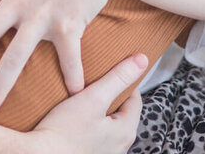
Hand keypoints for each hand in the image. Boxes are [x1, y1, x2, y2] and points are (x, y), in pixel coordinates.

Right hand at [28, 53, 146, 153]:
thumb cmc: (63, 132)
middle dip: (110, 94)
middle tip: (96, 79)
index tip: (112, 68)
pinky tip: (74, 115)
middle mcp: (118, 147)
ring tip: (83, 95)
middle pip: (121, 111)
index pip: (135, 99)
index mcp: (125, 132)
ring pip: (106, 122)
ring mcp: (103, 153)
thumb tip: (142, 60)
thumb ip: (117, 78)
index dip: (124, 80)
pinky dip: (88, 121)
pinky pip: (93, 133)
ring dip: (97, 108)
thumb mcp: (93, 98)